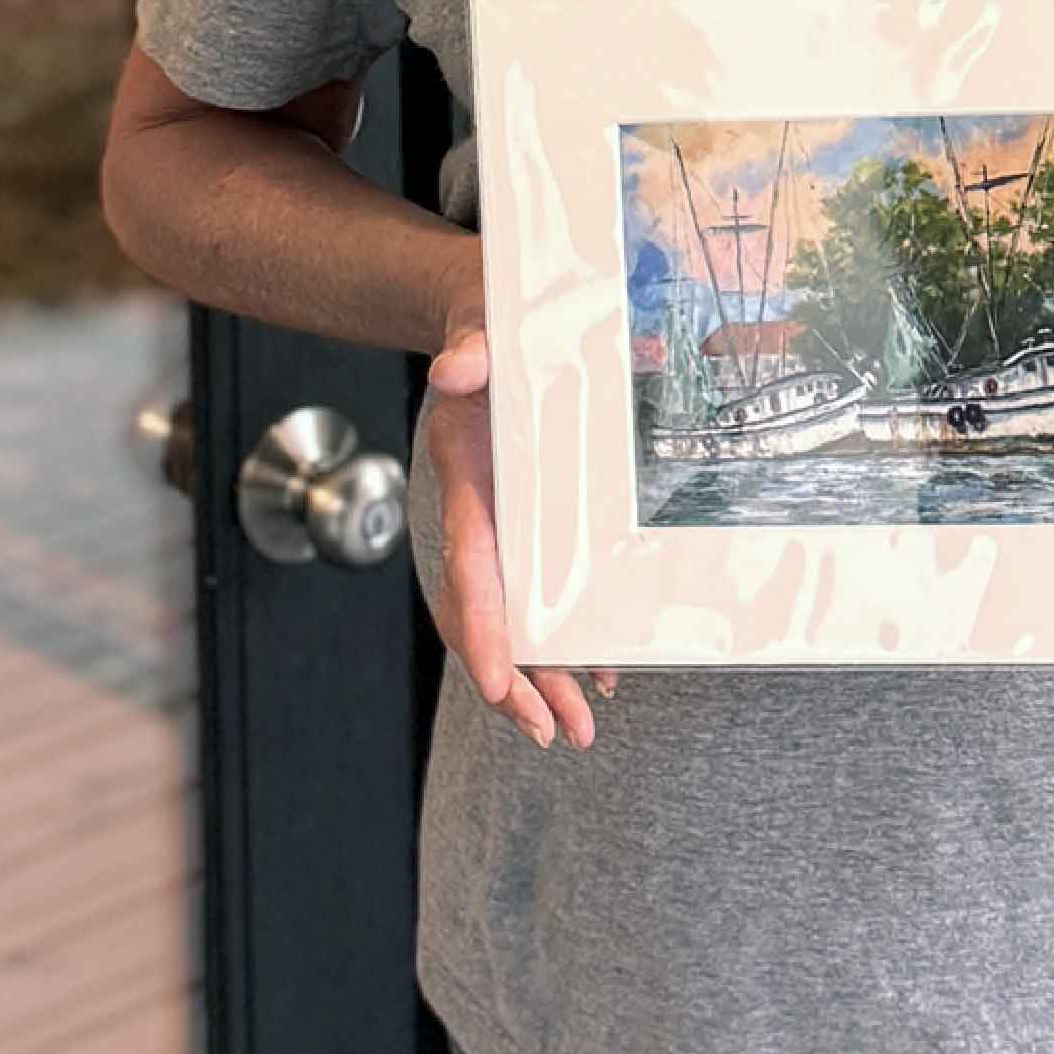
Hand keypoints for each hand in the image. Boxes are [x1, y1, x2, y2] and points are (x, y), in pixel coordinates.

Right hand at [412, 322, 602, 752]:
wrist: (485, 321)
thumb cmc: (485, 324)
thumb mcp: (478, 326)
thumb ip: (468, 349)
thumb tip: (453, 369)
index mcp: (466, 477)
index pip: (469, 562)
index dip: (482, 624)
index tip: (501, 679)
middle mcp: (481, 514)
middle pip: (488, 613)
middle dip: (514, 681)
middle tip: (552, 732)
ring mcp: (507, 525)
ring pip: (517, 617)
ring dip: (544, 677)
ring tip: (576, 728)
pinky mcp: (533, 523)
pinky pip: (543, 594)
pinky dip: (568, 639)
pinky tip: (600, 676)